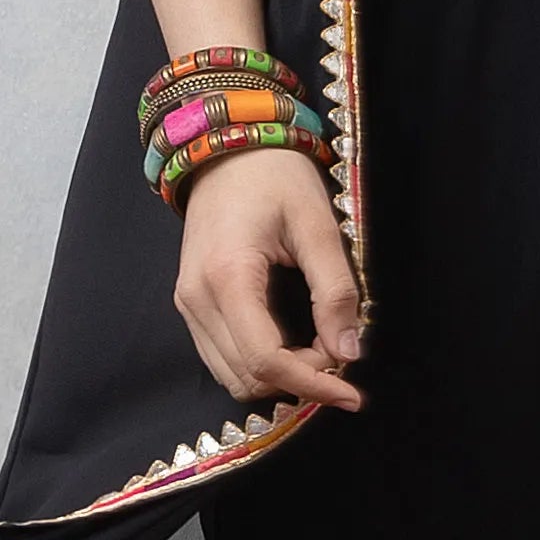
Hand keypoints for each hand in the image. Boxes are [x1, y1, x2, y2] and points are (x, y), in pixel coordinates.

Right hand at [172, 147, 365, 413]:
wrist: (227, 146)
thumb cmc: (274, 176)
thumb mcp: (317, 225)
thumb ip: (335, 291)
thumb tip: (348, 352)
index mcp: (228, 277)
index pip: (267, 360)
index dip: (313, 385)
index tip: (352, 394)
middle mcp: (197, 298)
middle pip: (247, 377)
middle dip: (299, 381)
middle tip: (340, 356)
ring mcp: (188, 303)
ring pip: (231, 375)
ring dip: (279, 377)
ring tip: (321, 349)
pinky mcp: (191, 302)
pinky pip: (222, 356)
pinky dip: (260, 364)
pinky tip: (294, 345)